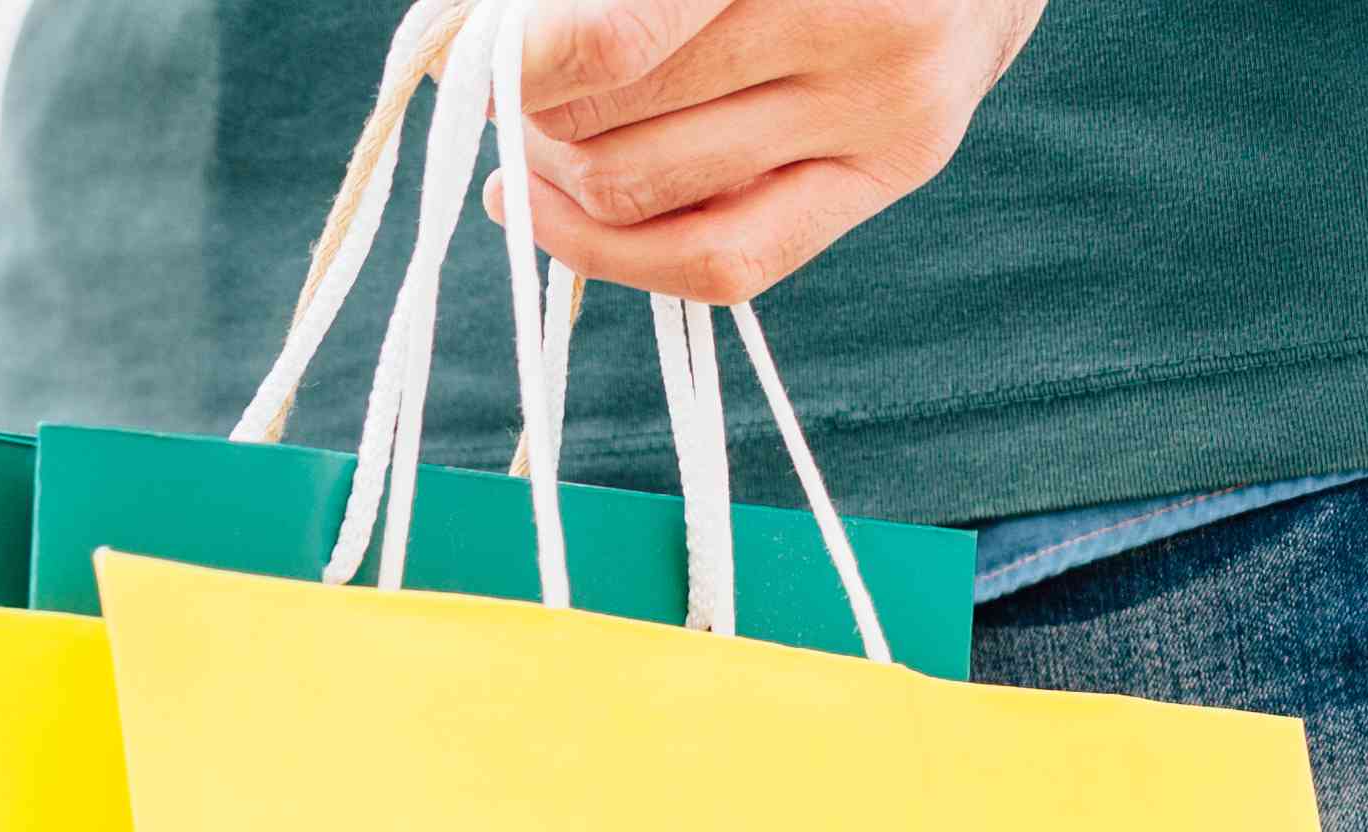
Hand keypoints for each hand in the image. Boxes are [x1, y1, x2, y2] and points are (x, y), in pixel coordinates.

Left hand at [494, 0, 1048, 302]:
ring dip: (558, 178)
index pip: (616, 41)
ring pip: (646, 194)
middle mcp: (859, 29)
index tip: (483, 62)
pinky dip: (612, 253)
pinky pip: (720, 265)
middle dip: (534, 112)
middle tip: (510, 93)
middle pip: (615, 117)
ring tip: (535, 141)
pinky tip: (554, 215)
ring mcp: (880, 115)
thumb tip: (482, 45)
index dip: (524, 63)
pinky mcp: (885, 177)